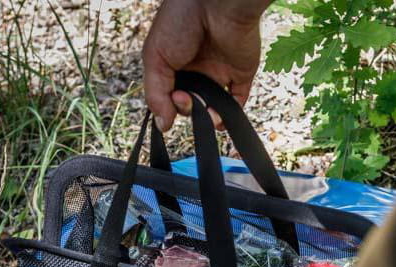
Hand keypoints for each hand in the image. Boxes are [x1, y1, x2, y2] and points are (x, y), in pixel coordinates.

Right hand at [142, 0, 268, 130]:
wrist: (216, 3)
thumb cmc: (180, 21)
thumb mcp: (155, 57)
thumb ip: (156, 93)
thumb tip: (163, 126)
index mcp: (174, 63)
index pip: (169, 95)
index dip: (169, 104)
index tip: (173, 98)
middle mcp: (196, 69)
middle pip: (190, 104)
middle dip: (186, 108)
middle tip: (186, 98)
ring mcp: (218, 72)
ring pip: (211, 107)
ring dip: (207, 117)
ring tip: (207, 111)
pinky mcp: (240, 74)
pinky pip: (236, 102)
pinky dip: (229, 115)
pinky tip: (220, 119)